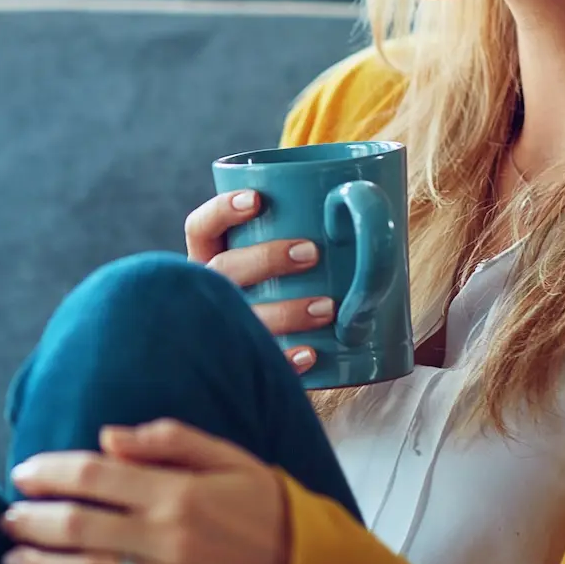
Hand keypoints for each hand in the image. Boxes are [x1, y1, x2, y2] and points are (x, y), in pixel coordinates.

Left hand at [0, 419, 290, 563]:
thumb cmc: (260, 504)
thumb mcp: (225, 456)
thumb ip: (166, 440)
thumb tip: (105, 436)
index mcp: (176, 492)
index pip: (95, 477)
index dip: (50, 473)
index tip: (23, 473)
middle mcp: (166, 538)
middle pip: (80, 528)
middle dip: (34, 522)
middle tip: (9, 517)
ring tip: (13, 559)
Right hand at [184, 190, 335, 373]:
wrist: (284, 365)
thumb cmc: (296, 290)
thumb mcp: (291, 257)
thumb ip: (309, 232)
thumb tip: (363, 198)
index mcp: (212, 260)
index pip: (201, 229)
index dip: (221, 211)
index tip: (257, 199)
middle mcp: (211, 293)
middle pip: (222, 270)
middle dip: (266, 258)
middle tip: (311, 252)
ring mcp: (223, 331)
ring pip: (243, 317)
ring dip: (285, 310)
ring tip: (329, 306)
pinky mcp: (245, 365)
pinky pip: (259, 364)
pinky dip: (286, 358)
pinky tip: (313, 352)